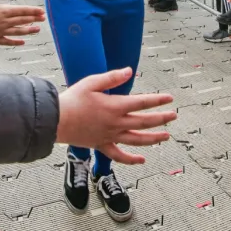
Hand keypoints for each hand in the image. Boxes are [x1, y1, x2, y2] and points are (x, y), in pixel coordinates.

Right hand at [0, 0, 44, 45]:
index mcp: (4, 11)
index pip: (22, 11)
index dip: (33, 11)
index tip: (42, 11)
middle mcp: (4, 22)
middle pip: (22, 20)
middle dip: (34, 19)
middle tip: (43, 19)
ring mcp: (0, 31)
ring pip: (18, 32)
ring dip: (28, 31)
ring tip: (36, 30)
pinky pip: (7, 41)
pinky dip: (15, 42)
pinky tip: (22, 42)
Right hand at [56, 68, 176, 164]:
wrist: (56, 120)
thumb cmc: (72, 100)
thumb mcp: (91, 82)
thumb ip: (112, 77)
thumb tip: (130, 70)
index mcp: (115, 106)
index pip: (142, 102)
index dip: (157, 100)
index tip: (170, 99)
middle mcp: (116, 123)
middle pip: (144, 122)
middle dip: (161, 119)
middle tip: (173, 116)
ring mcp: (110, 136)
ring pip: (137, 140)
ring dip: (153, 139)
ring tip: (166, 137)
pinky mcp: (102, 145)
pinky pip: (119, 156)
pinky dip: (131, 160)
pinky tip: (142, 160)